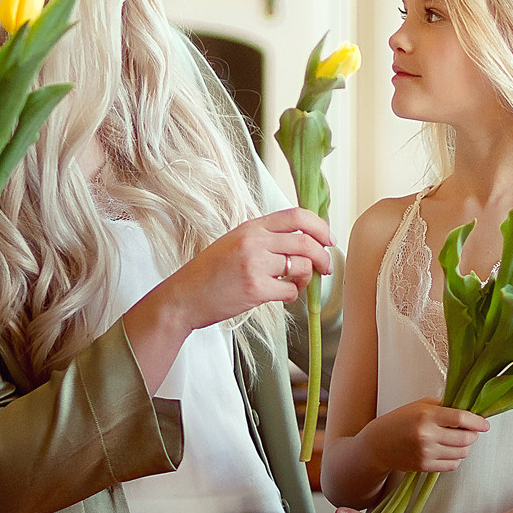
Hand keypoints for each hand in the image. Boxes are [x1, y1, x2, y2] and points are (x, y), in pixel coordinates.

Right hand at [155, 208, 333, 332]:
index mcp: (251, 226)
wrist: (184, 296)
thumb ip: (265, 237)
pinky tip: (281, 295)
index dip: (320, 226)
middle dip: (323, 256)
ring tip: (297, 283)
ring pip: (302, 268)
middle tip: (326, 267)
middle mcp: (254, 242)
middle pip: (307, 243)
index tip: (328, 239)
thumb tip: (303, 240)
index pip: (297, 216)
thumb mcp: (235, 242)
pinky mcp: (255, 289)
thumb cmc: (210, 272)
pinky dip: (292, 295)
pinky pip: (290, 291)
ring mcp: (255, 265)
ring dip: (306, 278)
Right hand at [368, 400, 488, 476]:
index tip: (484, 424)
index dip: (477, 422)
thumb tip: (469, 413)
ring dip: (465, 447)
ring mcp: (426, 453)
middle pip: (466, 438)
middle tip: (470, 431)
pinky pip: (453, 465)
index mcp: (426, 416)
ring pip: (462, 453)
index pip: (461, 419)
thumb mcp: (420, 406)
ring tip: (456, 440)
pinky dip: (455, 458)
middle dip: (473, 435)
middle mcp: (427, 435)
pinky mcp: (425, 467)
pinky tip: (447, 450)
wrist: (379, 444)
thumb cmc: (400, 420)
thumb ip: (444, 407)